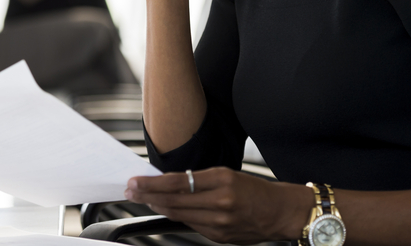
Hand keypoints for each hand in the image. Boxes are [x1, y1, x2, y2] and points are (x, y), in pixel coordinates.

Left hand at [125, 168, 306, 244]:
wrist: (280, 212)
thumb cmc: (254, 190)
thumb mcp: (227, 174)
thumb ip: (199, 180)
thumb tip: (168, 183)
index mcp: (222, 180)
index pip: (178, 181)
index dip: (153, 183)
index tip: (136, 181)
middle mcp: (221, 202)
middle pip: (174, 200)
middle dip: (148, 196)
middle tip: (130, 191)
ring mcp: (220, 222)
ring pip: (179, 215)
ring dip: (158, 207)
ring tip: (144, 199)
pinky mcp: (220, 236)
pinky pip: (191, 225)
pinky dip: (177, 216)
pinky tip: (167, 210)